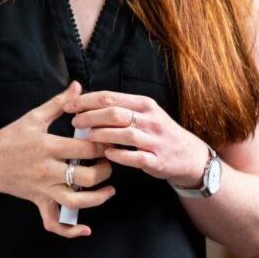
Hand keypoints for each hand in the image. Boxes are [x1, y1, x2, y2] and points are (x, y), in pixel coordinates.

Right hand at [0, 81, 113, 237]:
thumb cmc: (9, 137)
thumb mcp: (33, 117)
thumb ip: (59, 103)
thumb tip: (78, 86)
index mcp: (47, 146)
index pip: (86, 149)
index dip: (104, 145)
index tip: (111, 140)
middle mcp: (47, 170)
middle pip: (87, 176)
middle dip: (105, 170)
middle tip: (110, 161)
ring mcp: (43, 189)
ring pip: (77, 202)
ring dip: (98, 198)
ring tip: (109, 189)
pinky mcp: (38, 202)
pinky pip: (54, 223)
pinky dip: (70, 231)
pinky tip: (86, 229)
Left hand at [64, 90, 208, 186]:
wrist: (189, 156)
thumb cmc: (158, 132)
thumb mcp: (144, 114)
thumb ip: (119, 108)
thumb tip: (85, 103)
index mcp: (144, 104)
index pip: (110, 97)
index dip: (86, 100)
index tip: (69, 105)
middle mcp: (151, 119)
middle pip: (115, 113)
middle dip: (91, 116)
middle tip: (75, 121)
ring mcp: (155, 140)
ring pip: (125, 133)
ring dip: (102, 134)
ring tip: (87, 137)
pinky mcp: (157, 160)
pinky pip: (136, 157)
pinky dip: (119, 155)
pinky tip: (106, 154)